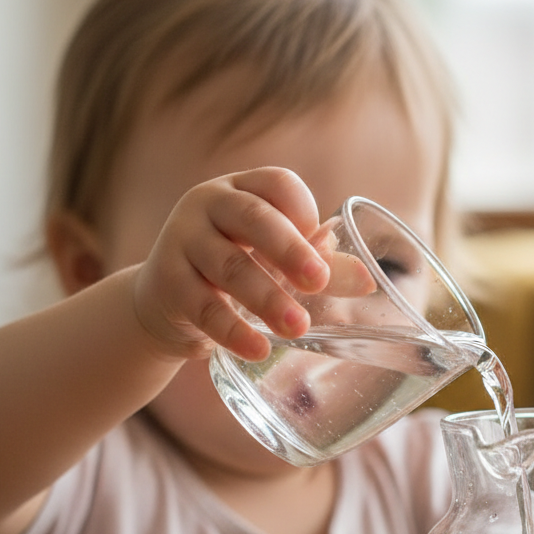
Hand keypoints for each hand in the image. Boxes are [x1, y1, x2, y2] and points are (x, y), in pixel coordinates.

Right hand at [131, 167, 331, 361]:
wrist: (164, 304)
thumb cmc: (234, 274)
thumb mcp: (274, 263)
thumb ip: (321, 267)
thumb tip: (370, 281)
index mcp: (242, 189)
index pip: (276, 183)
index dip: (302, 209)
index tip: (321, 245)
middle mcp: (208, 205)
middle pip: (252, 216)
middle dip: (290, 250)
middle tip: (318, 281)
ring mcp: (182, 241)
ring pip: (229, 266)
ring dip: (267, 297)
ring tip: (297, 327)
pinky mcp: (167, 283)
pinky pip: (203, 307)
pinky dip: (233, 331)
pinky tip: (258, 349)